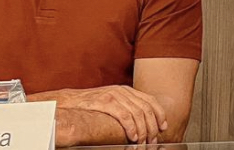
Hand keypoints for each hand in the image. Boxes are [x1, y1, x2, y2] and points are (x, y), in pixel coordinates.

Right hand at [53, 85, 167, 143]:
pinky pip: (124, 115)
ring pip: (137, 113)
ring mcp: (115, 95)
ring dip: (143, 130)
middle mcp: (123, 91)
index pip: (150, 100)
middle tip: (153, 139)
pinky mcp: (106, 102)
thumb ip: (125, 107)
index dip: (159, 114)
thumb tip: (140, 121)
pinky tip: (133, 136)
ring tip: (144, 142)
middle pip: (146, 108)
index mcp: (127, 91)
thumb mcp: (112, 101)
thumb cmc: (91, 105)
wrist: (70, 102)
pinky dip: (131, 127)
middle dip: (152, 126)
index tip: (163, 126)